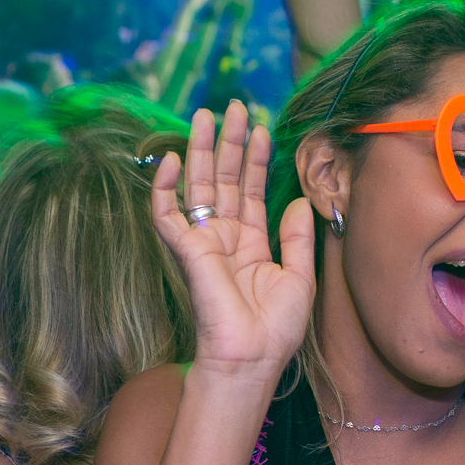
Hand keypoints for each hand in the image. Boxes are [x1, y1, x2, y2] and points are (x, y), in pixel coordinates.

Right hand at [151, 101, 316, 379]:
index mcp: (252, 243)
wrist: (252, 357)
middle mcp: (225, 237)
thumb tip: (297, 199)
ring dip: (200, 150)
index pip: (250, 190)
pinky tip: (171, 159)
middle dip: (228, 142)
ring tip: (205, 115)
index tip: (261, 128)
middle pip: (223, 179)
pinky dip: (164, 188)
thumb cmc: (275, 329)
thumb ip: (297, 237)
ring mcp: (203, 242)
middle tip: (233, 106)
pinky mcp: (186, 251)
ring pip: (198, 187)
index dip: (255, 159)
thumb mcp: (299, 278)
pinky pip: (167, 215)